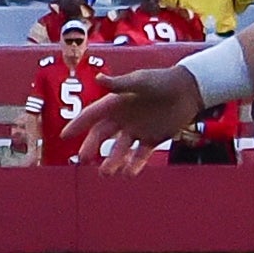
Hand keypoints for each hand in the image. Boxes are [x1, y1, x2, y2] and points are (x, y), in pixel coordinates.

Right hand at [60, 65, 202, 172]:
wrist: (189, 89)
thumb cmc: (163, 81)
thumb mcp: (140, 81)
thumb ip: (120, 84)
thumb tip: (98, 78)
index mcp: (116, 103)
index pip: (92, 115)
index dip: (78, 124)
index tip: (64, 135)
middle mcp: (124, 118)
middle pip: (102, 135)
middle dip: (92, 147)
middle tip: (84, 159)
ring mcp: (137, 130)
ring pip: (120, 149)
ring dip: (112, 161)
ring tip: (107, 172)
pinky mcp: (153, 139)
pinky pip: (140, 155)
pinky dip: (135, 165)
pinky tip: (129, 173)